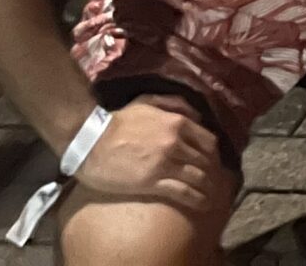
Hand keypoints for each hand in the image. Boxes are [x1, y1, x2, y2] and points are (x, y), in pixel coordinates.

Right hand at [71, 97, 226, 213]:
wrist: (90, 141)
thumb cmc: (116, 122)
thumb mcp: (147, 102)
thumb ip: (174, 104)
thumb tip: (196, 114)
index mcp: (177, 122)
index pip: (207, 141)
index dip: (213, 154)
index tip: (213, 162)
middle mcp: (176, 142)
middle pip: (205, 160)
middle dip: (213, 172)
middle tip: (215, 182)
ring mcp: (166, 163)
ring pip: (198, 176)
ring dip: (209, 187)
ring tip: (212, 196)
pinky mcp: (153, 182)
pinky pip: (183, 191)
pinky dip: (196, 198)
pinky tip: (202, 204)